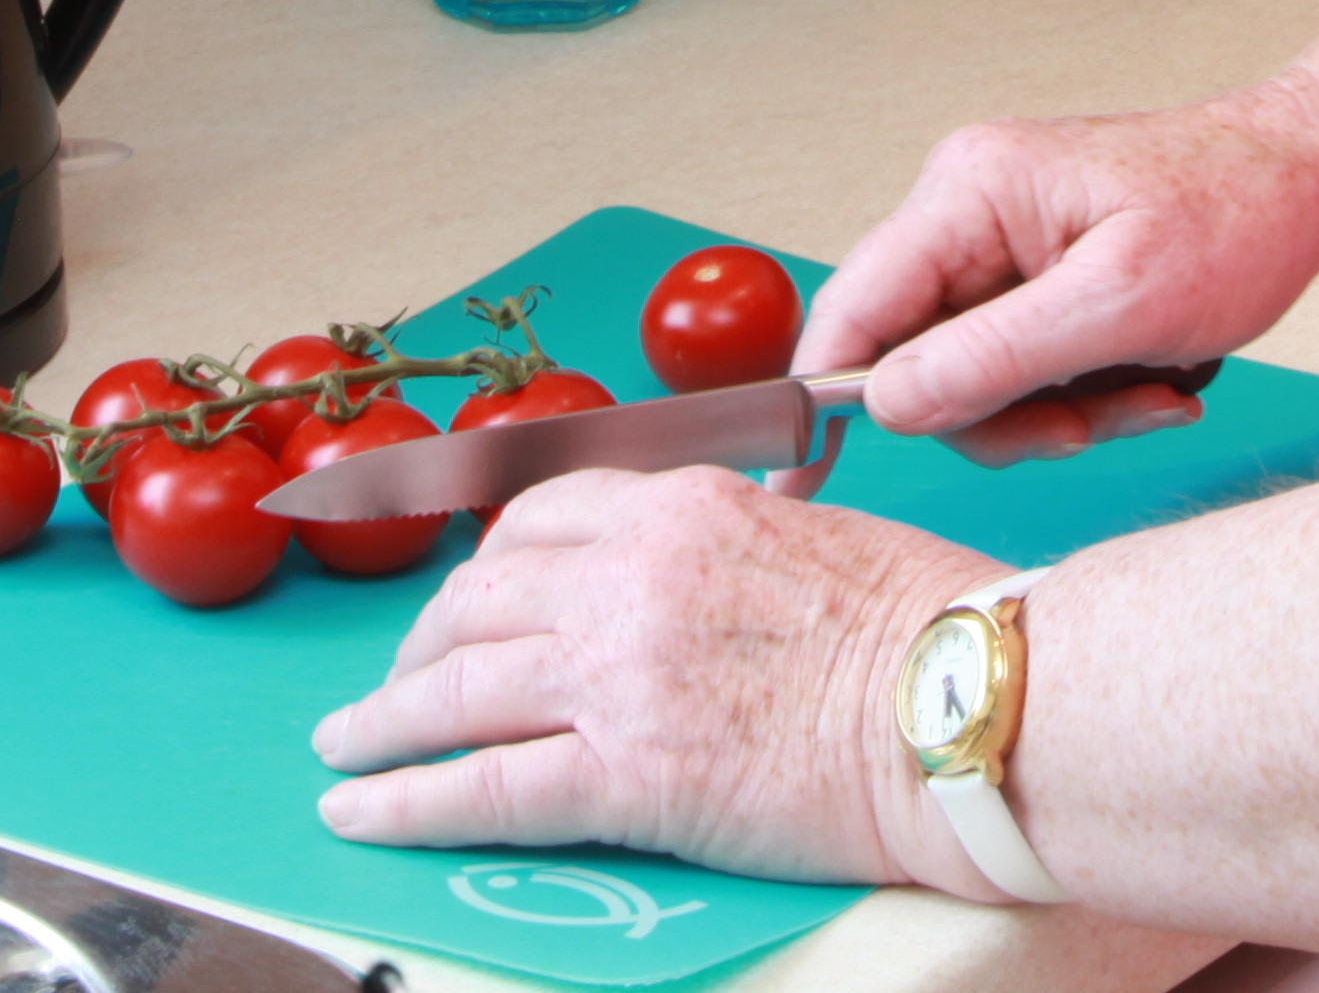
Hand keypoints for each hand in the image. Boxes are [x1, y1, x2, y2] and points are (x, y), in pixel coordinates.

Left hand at [309, 467, 1002, 889]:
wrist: (975, 702)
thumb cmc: (936, 627)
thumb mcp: (818, 536)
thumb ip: (734, 545)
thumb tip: (706, 578)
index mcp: (682, 506)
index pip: (538, 518)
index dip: (480, 567)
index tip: (459, 600)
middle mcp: (629, 577)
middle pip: (477, 602)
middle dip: (417, 646)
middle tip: (391, 685)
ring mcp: (618, 674)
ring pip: (455, 691)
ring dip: (381, 724)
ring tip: (343, 751)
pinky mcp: (626, 775)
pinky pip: (481, 788)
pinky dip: (404, 802)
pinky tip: (360, 812)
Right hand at [792, 92, 1318, 452]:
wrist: (1311, 180)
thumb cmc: (1238, 215)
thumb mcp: (1122, 302)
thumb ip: (996, 355)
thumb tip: (884, 405)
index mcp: (970, 190)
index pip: (854, 307)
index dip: (818, 400)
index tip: (794, 485)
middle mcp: (967, 210)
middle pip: (917, 362)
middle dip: (1011, 416)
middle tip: (1098, 422)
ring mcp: (999, 245)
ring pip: (975, 380)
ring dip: (1063, 412)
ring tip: (1150, 392)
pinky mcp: (1033, 277)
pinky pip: (1021, 368)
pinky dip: (1083, 395)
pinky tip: (1150, 379)